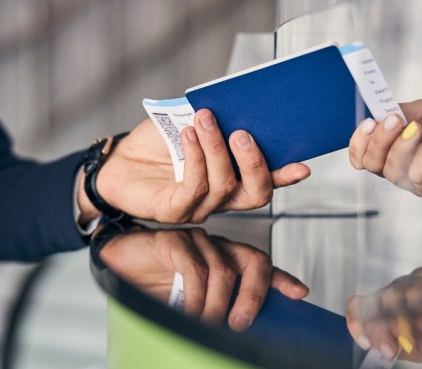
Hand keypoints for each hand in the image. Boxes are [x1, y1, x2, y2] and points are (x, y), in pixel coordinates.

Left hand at [78, 109, 310, 223]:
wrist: (118, 160)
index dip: (286, 176)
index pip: (267, 181)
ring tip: (205, 119)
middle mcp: (221, 198)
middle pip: (255, 194)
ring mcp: (199, 208)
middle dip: (254, 163)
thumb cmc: (156, 144)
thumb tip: (238, 103)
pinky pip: (194, 188)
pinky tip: (188, 135)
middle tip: (243, 133)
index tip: (303, 166)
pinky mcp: (175, 212)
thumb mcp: (191, 123)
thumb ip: (216, 120)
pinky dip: (195, 157)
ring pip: (224, 186)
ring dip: (216, 149)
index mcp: (233, 178)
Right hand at [99, 226, 308, 330]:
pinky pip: (195, 268)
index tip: (300, 294)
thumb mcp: (191, 302)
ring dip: (216, 306)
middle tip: (242, 324)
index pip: (260, 265)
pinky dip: (195, 296)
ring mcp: (197, 240)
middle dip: (254, 294)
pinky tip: (187, 313)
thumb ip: (217, 309)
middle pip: (252, 261)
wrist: (116, 266)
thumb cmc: (155, 285)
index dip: (281, 279)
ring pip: (222, 271)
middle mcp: (217, 246)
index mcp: (226, 258)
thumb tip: (239, 334)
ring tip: (204, 328)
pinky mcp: (175, 240)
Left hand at [345, 263, 421, 363]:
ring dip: (403, 323)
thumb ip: (390, 344)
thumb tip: (369, 341)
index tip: (363, 341)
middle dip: (379, 329)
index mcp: (394, 308)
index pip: (363, 305)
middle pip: (375, 300)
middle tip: (390, 349)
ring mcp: (418, 281)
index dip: (357, 321)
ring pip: (393, 293)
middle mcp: (403, 292)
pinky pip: (417, 286)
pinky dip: (421, 311)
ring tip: (416, 340)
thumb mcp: (415, 351)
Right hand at [348, 99, 421, 203]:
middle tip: (395, 120)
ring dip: (403, 145)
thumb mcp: (418, 110)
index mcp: (395, 152)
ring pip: (392, 172)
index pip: (362, 157)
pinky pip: (417, 177)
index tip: (368, 123)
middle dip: (379, 140)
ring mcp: (418, 183)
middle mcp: (403, 170)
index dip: (358, 143)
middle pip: (372, 165)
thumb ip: (391, 114)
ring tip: (420, 127)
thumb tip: (371, 114)